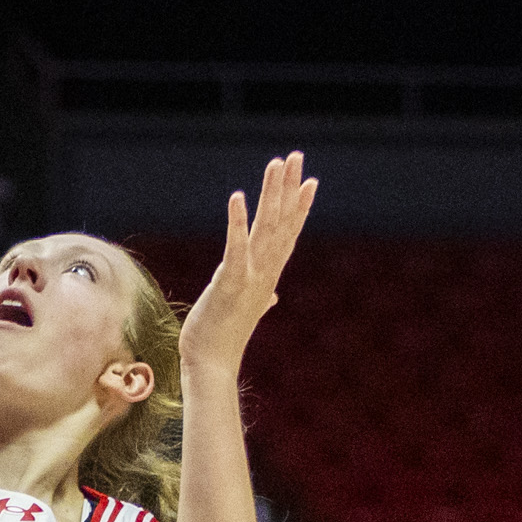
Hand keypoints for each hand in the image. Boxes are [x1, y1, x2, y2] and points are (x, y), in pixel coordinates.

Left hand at [179, 153, 317, 369]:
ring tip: (275, 165)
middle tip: (295, 156)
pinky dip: (238, 222)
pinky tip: (237, 197)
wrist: (212, 365)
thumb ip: (261, 297)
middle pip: (281, 222)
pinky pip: (236, 247)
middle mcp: (264, 272)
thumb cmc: (222, 337)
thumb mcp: (244, 310)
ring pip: (266, 227)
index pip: (287, 234)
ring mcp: (250, 277)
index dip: (298, 206)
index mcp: (266, 275)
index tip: (308, 180)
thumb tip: (272, 296)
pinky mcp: (230, 283)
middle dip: (288, 188)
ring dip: (271, 194)